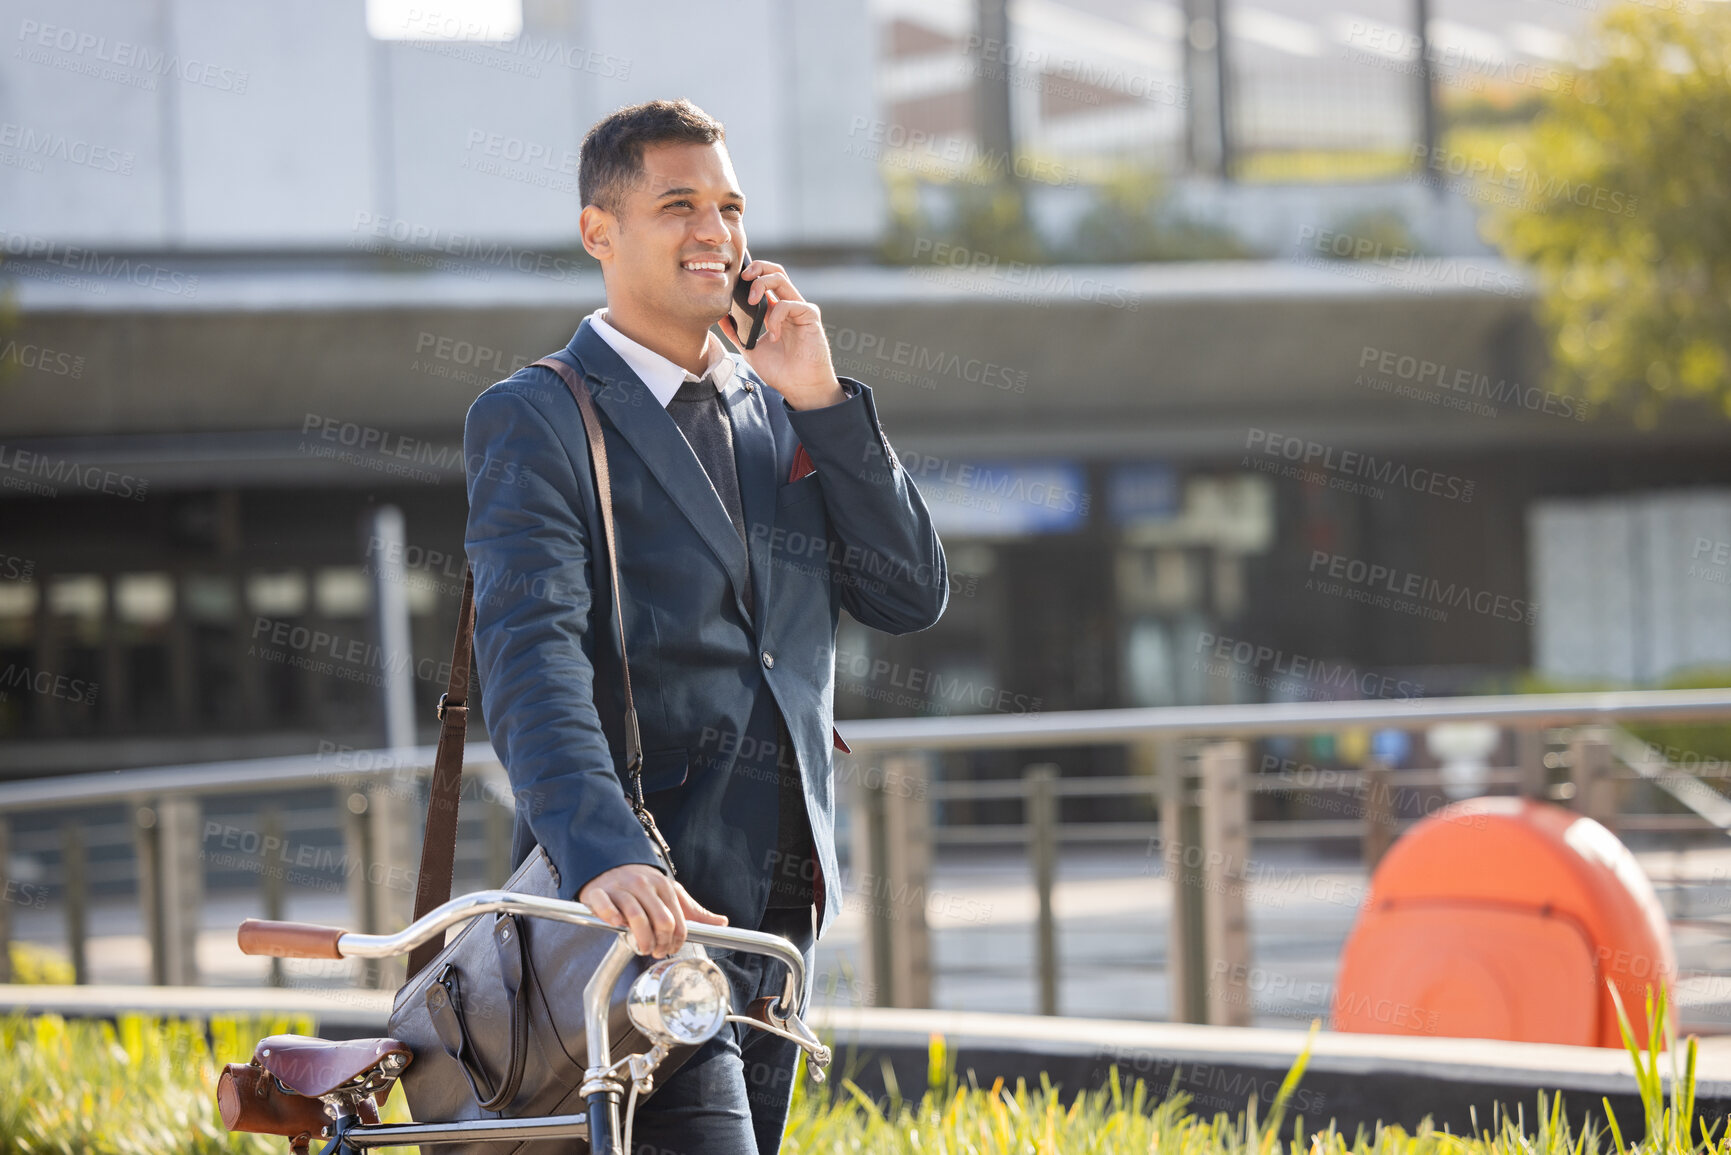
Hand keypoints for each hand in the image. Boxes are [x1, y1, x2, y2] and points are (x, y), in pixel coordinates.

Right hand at [578, 863, 727, 956]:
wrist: (612, 865)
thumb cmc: (643, 885)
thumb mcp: (671, 894)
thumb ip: (695, 911)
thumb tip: (721, 923)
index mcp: (664, 887)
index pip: (676, 920)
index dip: (676, 940)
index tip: (671, 948)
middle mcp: (644, 886)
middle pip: (660, 920)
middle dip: (660, 942)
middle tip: (656, 951)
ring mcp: (621, 888)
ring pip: (635, 916)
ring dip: (641, 938)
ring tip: (642, 947)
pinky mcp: (599, 892)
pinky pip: (604, 905)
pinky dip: (610, 916)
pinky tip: (616, 924)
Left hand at [721, 259, 847, 409]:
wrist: (799, 387)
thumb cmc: (780, 371)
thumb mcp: (750, 349)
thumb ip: (736, 333)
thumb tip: (719, 317)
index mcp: (775, 310)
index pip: (764, 280)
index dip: (750, 273)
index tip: (733, 279)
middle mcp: (788, 305)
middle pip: (774, 271)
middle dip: (756, 267)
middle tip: (742, 277)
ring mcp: (800, 308)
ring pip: (780, 278)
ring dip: (761, 284)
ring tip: (750, 301)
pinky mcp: (810, 315)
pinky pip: (788, 304)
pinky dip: (775, 317)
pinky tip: (774, 336)